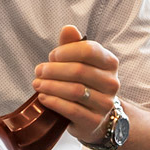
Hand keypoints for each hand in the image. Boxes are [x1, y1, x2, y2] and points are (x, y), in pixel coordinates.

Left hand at [30, 24, 119, 142]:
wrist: (94, 117)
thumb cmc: (84, 84)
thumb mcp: (78, 62)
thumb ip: (72, 45)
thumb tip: (68, 29)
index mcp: (109, 63)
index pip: (89, 50)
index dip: (66, 51)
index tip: (52, 56)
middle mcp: (112, 83)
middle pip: (79, 71)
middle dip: (53, 70)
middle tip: (38, 71)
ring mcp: (105, 103)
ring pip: (75, 91)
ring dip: (50, 86)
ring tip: (37, 84)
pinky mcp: (94, 121)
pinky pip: (72, 109)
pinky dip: (54, 102)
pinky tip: (43, 98)